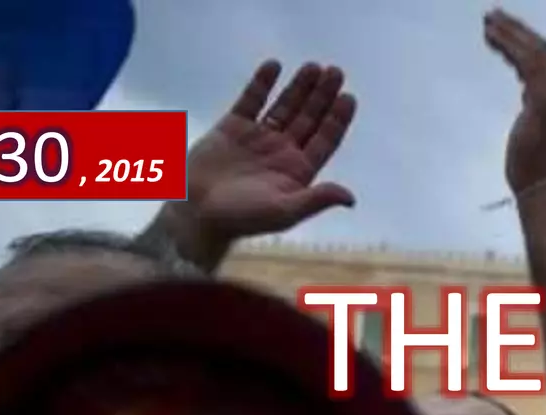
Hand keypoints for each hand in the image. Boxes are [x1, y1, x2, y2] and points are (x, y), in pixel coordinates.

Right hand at [185, 62, 357, 241]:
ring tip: (314, 66)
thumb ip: (316, 200)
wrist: (195, 212)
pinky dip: (262, 84)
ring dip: (300, 87)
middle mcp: (282, 152)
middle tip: (336, 72)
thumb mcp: (284, 211)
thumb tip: (351, 198)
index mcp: (298, 171)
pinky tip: (275, 66)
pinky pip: (252, 100)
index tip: (348, 97)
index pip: (324, 140)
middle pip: (309, 118)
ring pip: (284, 106)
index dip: (337, 119)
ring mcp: (259, 138)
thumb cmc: (241, 218)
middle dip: (323, 96)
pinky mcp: (233, 127)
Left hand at [485, 9, 545, 191]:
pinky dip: (508, 47)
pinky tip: (491, 38)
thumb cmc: (539, 170)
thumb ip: (539, 106)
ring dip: (510, 34)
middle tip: (494, 15)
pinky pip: (526, 63)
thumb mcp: (543, 130)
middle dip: (521, 31)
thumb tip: (528, 90)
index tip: (513, 31)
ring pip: (536, 53)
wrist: (545, 193)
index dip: (535, 43)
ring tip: (487, 21)